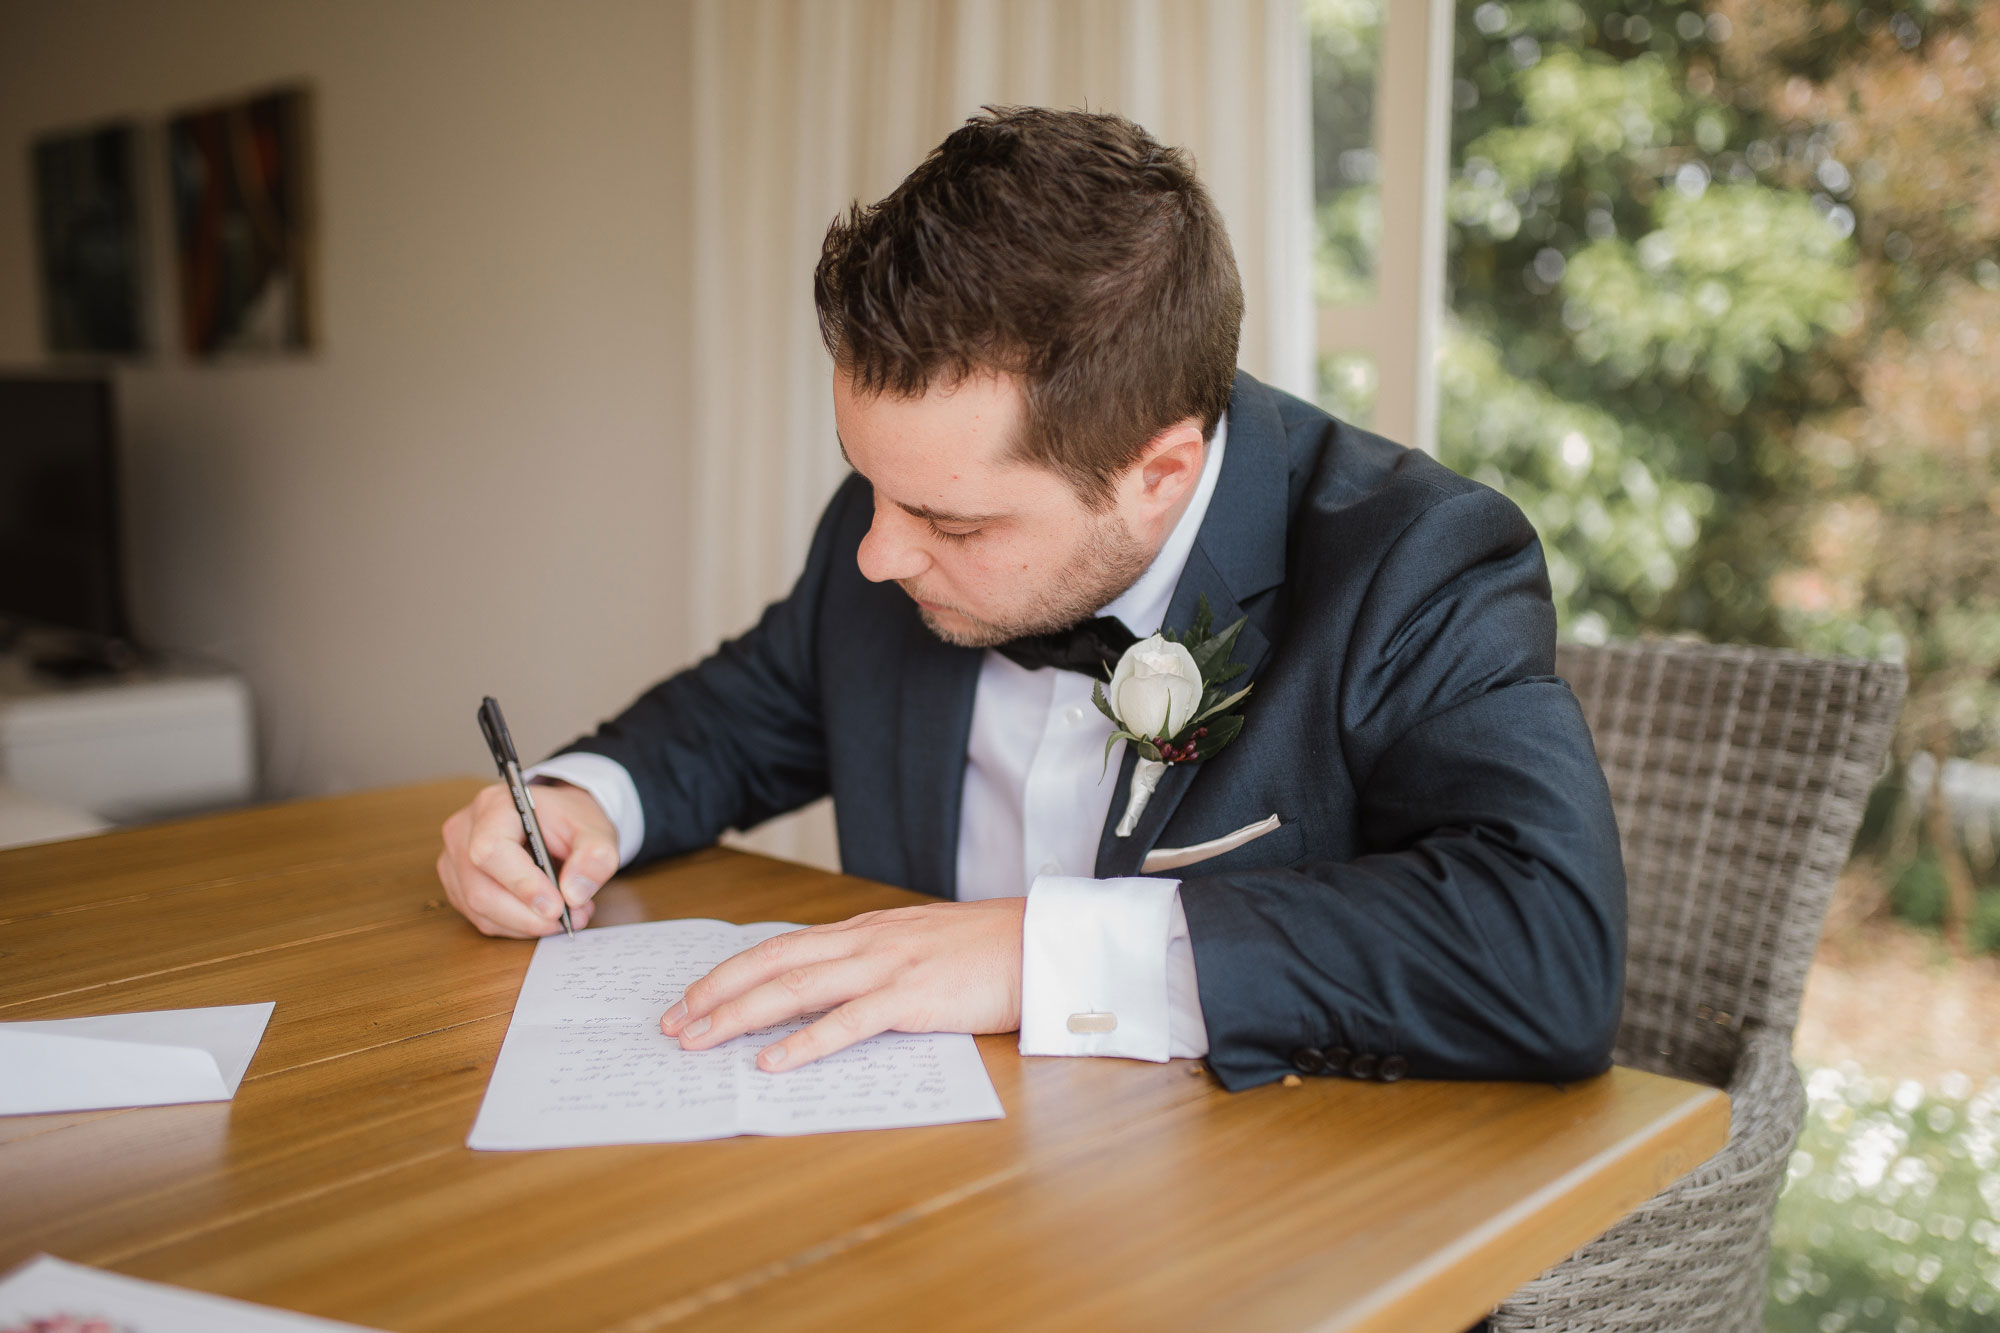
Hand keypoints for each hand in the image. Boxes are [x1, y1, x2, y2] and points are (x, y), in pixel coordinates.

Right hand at [436, 780, 617, 936]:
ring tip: (564, 916)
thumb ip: (595, 857)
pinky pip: (482, 919)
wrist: (556, 821)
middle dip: (528, 915)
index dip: (523, 885)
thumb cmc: (570, 821)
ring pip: (480, 910)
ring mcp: (454, 861)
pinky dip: (517, 926)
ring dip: (526, 924)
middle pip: (481, 889)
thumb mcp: (596, 830)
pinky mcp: (458, 886)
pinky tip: (542, 916)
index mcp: (494, 806)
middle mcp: (464, 832)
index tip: (558, 907)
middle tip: (571, 919)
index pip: (492, 850)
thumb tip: (574, 895)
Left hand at [660, 897, 1025, 1070]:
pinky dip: (804, 1043)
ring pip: (795, 987)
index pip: (780, 947)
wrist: (1041, 943)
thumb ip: (874, 964)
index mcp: (864, 931)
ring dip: (739, 1015)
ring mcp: (886, 967)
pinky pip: (847, 1022)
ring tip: (699, 1041)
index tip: (692, 999)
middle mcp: (865, 941)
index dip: (730, 973)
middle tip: (672, 1023)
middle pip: (771, 962)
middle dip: (715, 992)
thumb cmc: (987, 952)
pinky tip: (772, 1062)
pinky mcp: (912, 997)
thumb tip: (830, 995)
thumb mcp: (918, 947)